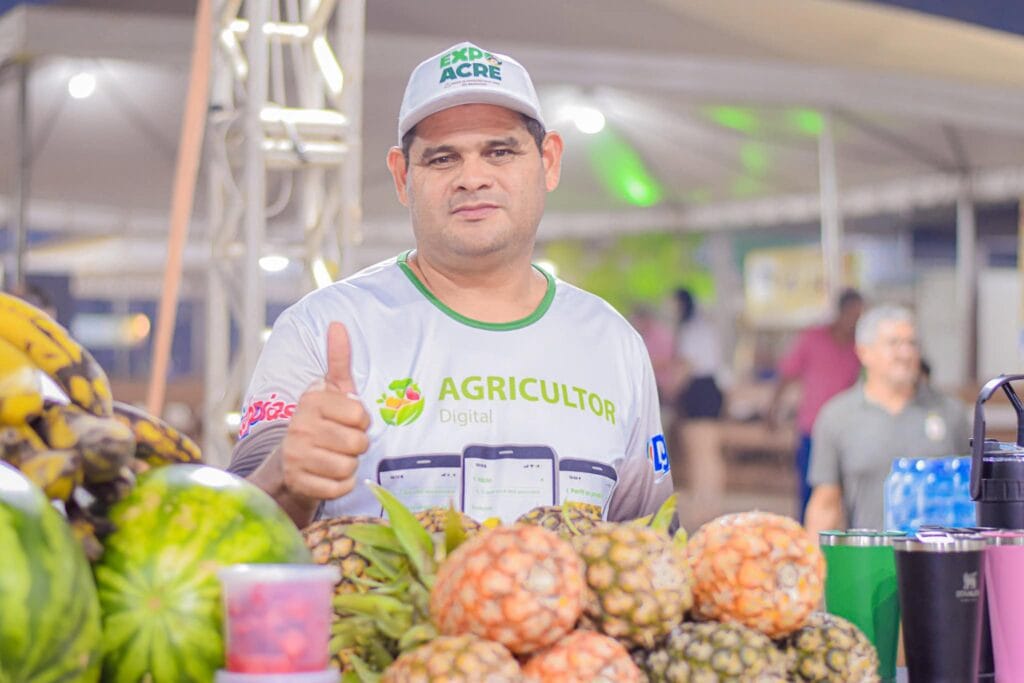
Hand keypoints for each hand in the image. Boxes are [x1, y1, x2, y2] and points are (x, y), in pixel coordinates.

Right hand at [277, 322, 369, 503]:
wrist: (288, 464)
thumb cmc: (320, 423)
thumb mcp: (330, 391)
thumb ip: (338, 360)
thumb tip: (338, 324)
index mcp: (311, 401)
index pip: (360, 415)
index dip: (361, 422)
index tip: (347, 422)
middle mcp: (299, 426)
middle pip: (357, 443)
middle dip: (357, 446)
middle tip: (342, 443)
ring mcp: (296, 457)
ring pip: (349, 466)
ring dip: (349, 465)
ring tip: (333, 457)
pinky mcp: (300, 484)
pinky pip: (341, 487)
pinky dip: (342, 484)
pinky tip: (328, 475)